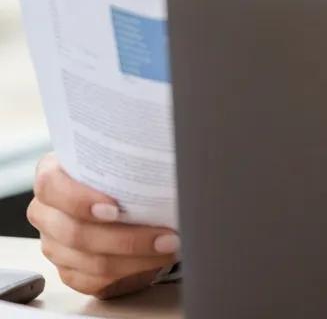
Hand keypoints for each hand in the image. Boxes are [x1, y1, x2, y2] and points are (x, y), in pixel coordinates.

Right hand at [26, 152, 179, 298]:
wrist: (113, 192)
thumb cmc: (116, 170)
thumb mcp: (116, 156)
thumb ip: (125, 158)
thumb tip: (166, 161)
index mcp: (51, 177)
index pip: (51, 186)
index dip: (80, 200)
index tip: (116, 209)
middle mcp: (46, 213)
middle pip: (76, 233)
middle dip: (127, 238)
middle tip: (166, 235)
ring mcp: (54, 245)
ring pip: (91, 261)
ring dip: (136, 257)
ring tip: (170, 246)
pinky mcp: (68, 270)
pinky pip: (95, 280)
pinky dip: (130, 271)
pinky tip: (156, 258)